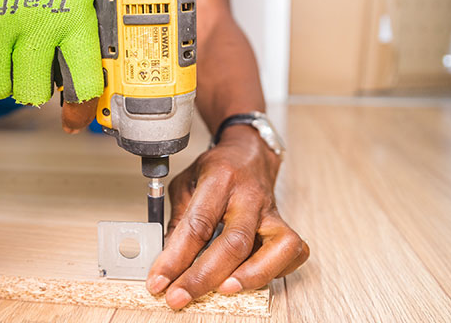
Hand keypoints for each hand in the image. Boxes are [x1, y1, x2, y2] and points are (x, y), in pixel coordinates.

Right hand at [0, 0, 103, 108]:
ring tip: (6, 56)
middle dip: (32, 90)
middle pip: (32, 94)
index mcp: (74, 17)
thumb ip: (81, 42)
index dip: (80, 108)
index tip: (74, 118)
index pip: (83, 82)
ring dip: (1, 80)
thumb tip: (83, 95)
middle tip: (29, 72)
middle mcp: (36, 21)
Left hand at [146, 125, 308, 308]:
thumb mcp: (186, 184)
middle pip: (234, 242)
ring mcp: (271, 211)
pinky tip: (250, 277)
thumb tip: (167, 263)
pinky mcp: (285, 224)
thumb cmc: (216, 170)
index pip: (197, 224)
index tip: (158, 281)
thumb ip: (178, 222)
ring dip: (250, 276)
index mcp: (219, 179)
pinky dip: (275, 271)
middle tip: (179, 297)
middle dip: (203, 277)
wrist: (249, 153)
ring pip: (276, 248)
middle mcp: (249, 196)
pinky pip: (292, 252)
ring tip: (222, 291)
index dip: (175, 258)